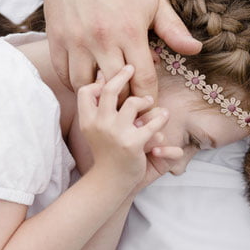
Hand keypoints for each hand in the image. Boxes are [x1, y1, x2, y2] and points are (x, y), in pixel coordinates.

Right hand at [45, 0, 201, 98]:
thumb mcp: (154, 2)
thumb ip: (173, 29)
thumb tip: (195, 49)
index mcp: (129, 32)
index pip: (144, 79)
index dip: (149, 98)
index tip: (151, 105)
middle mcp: (102, 39)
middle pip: (116, 89)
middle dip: (126, 102)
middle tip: (130, 106)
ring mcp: (76, 39)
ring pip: (86, 86)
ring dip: (98, 95)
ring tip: (107, 94)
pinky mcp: (56, 38)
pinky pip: (63, 74)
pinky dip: (74, 83)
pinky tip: (87, 81)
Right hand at [77, 67, 179, 185]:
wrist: (109, 182)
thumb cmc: (104, 151)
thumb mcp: (93, 129)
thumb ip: (96, 106)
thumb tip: (101, 76)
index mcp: (87, 120)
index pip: (86, 90)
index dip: (97, 80)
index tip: (108, 73)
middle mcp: (99, 124)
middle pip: (110, 90)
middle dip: (122, 74)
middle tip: (130, 68)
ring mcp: (116, 134)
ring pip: (133, 102)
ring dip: (145, 100)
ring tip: (150, 102)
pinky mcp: (133, 144)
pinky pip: (152, 123)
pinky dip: (160, 118)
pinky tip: (163, 116)